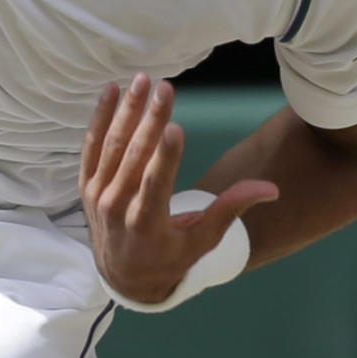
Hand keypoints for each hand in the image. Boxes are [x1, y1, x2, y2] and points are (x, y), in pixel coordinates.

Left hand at [79, 74, 278, 303]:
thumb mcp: (202, 241)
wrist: (121, 277)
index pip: (155, 185)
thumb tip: (270, 189)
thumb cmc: (170, 257)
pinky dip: (100, 117)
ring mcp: (97, 194)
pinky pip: (91, 145)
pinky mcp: (86, 184)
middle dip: (151, 120)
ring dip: (127, 110)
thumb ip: (230, 210)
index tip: (175, 126)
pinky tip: (111, 90)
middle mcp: (117, 207)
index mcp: (147, 224)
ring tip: (142, 80)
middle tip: (166, 87)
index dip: (165, 157)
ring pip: (112, 145)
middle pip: (134, 157)